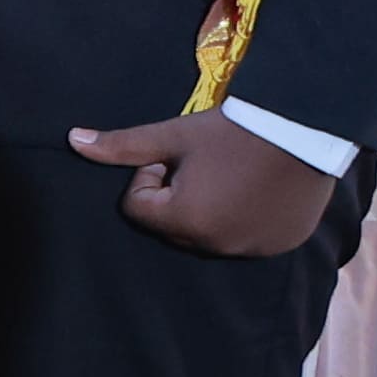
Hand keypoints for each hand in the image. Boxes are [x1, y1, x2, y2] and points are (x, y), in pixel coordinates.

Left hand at [64, 109, 339, 261]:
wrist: (304, 128)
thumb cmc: (231, 131)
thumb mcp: (173, 135)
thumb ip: (122, 146)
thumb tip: (72, 140)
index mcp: (186, 220)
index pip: (138, 208)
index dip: (150, 178)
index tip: (178, 157)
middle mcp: (217, 245)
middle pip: (171, 227)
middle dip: (175, 200)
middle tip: (204, 166)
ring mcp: (252, 248)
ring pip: (208, 236)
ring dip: (208, 213)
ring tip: (230, 176)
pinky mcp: (281, 245)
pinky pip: (245, 240)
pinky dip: (242, 222)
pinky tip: (256, 190)